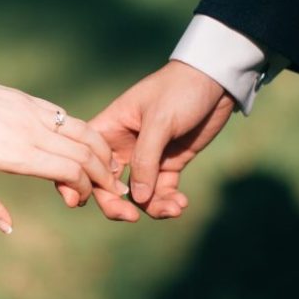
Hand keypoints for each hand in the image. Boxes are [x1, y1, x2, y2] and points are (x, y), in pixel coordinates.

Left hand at [0, 85, 129, 233]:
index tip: (77, 201)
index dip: (83, 188)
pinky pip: (66, 117)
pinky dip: (85, 133)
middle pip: (85, 153)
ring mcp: (33, 112)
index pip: (70, 171)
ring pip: (83, 131)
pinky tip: (87, 145)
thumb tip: (8, 228)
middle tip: (111, 190)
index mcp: (17, 154)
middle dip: (104, 175)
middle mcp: (32, 132)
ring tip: (110, 167)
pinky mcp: (30, 100)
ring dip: (102, 151)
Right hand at [86, 60, 234, 219]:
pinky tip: (181, 204)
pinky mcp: (169, 163)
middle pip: (108, 185)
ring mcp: (147, 157)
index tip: (86, 202)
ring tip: (173, 208)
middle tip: (132, 217)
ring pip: (138, 194)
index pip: (86, 159)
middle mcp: (123, 146)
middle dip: (117, 205)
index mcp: (109, 129)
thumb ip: (145, 160)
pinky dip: (169, 201)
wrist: (216, 80)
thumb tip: (137, 199)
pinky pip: (162, 191)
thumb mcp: (159, 121)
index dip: (82, 182)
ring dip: (152, 207)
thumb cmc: (180, 90)